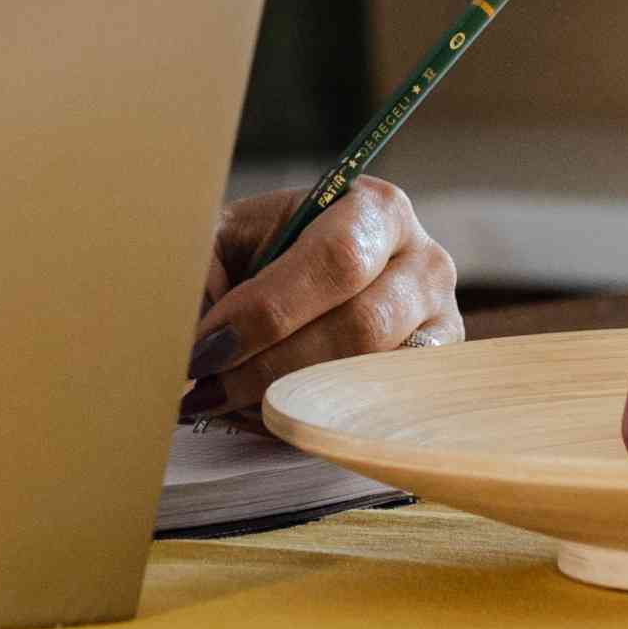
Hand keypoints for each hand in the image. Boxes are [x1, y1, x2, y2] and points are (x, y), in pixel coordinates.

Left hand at [188, 175, 458, 415]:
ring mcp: (441, 323)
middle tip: (208, 386)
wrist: (299, 281)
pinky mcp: (435, 376)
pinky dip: (318, 420)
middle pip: (361, 325)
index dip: (268, 310)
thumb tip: (186, 337)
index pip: (337, 260)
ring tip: (227, 401)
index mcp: (375, 209)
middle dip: (273, 364)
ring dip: (291, 397)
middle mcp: (423, 262)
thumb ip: (204, 270)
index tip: (206, 346)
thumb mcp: (226, 239)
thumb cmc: (260, 256)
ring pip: (374, 376)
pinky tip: (270, 414)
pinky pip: (385, 412)